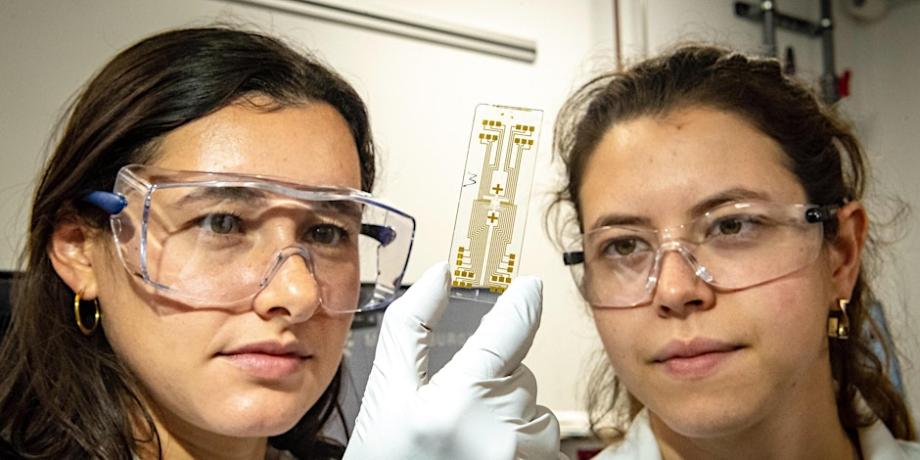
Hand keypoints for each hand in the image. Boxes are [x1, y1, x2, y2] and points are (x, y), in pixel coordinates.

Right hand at [343, 262, 559, 459]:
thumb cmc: (387, 459)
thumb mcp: (387, 391)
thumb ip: (411, 326)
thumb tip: (440, 274)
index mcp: (461, 400)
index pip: (513, 328)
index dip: (524, 300)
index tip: (529, 286)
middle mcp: (502, 431)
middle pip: (519, 373)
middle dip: (493, 380)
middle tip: (453, 410)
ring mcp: (523, 459)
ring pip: (535, 408)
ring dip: (510, 414)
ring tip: (468, 441)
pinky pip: (544, 442)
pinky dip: (520, 442)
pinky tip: (484, 455)